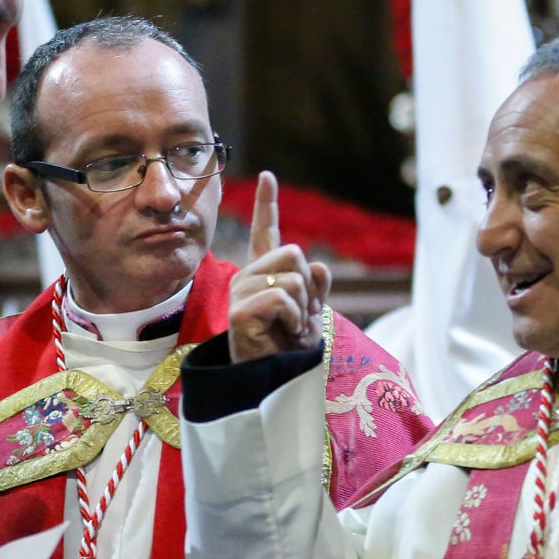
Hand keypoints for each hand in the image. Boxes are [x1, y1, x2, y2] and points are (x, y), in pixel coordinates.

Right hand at [229, 170, 331, 362]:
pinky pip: (282, 298)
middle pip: (294, 252)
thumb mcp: (312, 312)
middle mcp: (247, 277)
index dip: (266, 204)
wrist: (277, 381)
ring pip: (292, 276)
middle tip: (298, 316)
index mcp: (264, 274)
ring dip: (302, 307)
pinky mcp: (239, 312)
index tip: (267, 176)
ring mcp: (241, 293)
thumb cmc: (291, 349)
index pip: (264, 232)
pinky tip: (283, 333)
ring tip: (289, 328)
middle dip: (309, 287)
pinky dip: (294, 319)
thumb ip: (316, 286)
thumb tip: (319, 267)